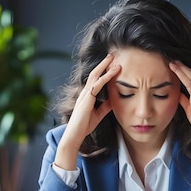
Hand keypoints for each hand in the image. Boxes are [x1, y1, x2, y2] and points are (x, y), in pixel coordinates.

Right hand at [55, 54, 120, 169]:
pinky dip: (104, 78)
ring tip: (113, 60)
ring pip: (95, 77)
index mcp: (87, 95)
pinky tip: (112, 73)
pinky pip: (96, 85)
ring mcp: (84, 95)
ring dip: (105, 67)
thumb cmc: (85, 125)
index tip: (112, 64)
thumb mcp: (99, 114)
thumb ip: (106, 106)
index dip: (103, 71)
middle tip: (112, 55)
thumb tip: (114, 100)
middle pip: (94, 73)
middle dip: (103, 64)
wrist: (75, 134)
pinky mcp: (86, 99)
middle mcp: (85, 92)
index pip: (95, 79)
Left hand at [169, 60, 190, 167]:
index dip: (181, 71)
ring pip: (190, 76)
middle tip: (171, 59)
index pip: (188, 78)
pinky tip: (176, 70)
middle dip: (180, 66)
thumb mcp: (188, 109)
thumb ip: (184, 100)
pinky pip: (190, 84)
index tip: (172, 64)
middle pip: (190, 74)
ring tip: (172, 61)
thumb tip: (177, 94)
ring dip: (181, 68)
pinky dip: (182, 76)